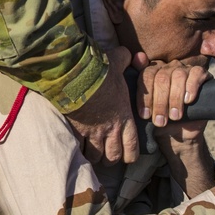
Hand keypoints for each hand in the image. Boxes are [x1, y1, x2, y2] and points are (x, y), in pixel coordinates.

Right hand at [64, 46, 137, 164]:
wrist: (75, 75)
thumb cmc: (99, 70)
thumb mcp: (118, 61)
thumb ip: (129, 60)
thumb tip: (139, 56)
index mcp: (124, 116)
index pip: (132, 146)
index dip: (131, 155)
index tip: (128, 155)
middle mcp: (110, 129)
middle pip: (114, 156)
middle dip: (112, 158)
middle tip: (109, 154)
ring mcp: (92, 132)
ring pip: (96, 156)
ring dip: (95, 156)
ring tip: (93, 152)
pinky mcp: (76, 130)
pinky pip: (79, 148)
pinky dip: (79, 150)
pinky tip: (78, 147)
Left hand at [132, 53, 210, 134]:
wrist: (181, 133)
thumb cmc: (161, 119)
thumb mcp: (146, 111)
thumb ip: (139, 90)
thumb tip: (137, 58)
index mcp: (152, 71)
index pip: (146, 76)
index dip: (145, 96)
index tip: (144, 116)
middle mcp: (168, 67)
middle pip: (161, 78)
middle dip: (159, 102)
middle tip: (159, 121)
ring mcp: (185, 69)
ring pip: (178, 76)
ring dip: (175, 99)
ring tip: (174, 117)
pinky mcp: (201, 74)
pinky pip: (196, 74)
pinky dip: (191, 87)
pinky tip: (188, 100)